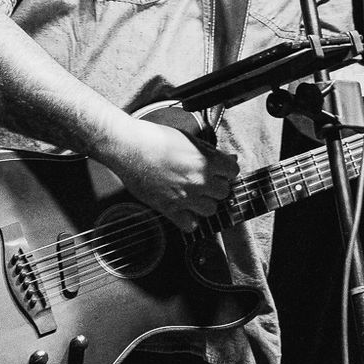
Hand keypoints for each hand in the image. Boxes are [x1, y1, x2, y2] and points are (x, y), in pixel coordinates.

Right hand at [108, 118, 239, 231]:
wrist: (129, 147)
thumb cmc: (156, 138)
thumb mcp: (189, 139)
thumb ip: (211, 152)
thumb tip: (229, 159)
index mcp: (207, 161)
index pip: (233, 172)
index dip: (226, 171)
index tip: (219, 170)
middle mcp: (199, 181)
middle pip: (224, 192)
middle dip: (216, 187)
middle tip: (204, 181)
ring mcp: (185, 197)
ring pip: (210, 210)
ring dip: (204, 203)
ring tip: (193, 194)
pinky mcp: (169, 208)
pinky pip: (190, 224)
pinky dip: (189, 220)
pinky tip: (183, 209)